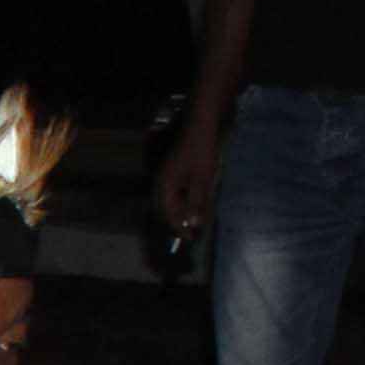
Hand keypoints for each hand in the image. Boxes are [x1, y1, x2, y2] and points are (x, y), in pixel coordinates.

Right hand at [151, 111, 222, 238]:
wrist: (202, 126)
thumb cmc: (201, 151)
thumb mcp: (201, 178)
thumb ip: (197, 202)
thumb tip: (194, 224)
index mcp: (164, 186)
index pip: (168, 214)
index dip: (179, 227)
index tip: (190, 238)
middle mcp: (163, 183)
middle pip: (168, 209)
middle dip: (180, 222)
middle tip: (194, 233)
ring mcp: (170, 177)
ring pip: (175, 201)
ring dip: (185, 211)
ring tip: (198, 220)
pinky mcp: (178, 172)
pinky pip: (180, 192)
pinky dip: (188, 201)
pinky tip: (199, 203)